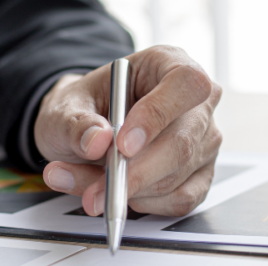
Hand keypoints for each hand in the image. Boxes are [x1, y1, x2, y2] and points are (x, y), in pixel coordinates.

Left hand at [34, 46, 221, 216]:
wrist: (84, 130)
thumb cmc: (83, 109)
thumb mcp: (64, 107)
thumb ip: (75, 123)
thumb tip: (96, 141)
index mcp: (168, 63)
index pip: (186, 82)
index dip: (158, 114)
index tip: (123, 144)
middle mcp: (195, 102)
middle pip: (184, 140)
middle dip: (137, 171)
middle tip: (97, 188)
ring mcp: (203, 140)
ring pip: (177, 175)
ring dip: (128, 189)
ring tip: (87, 185)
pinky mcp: (201, 174)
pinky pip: (180, 198)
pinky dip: (143, 203)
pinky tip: (117, 192)